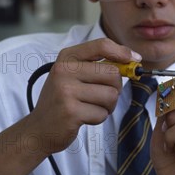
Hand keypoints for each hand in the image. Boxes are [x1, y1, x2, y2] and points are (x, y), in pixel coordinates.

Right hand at [30, 38, 140, 154]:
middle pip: (113, 74)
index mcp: (67, 58)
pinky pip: (102, 113)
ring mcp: (66, 91)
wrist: (39, 129)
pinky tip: (84, 117)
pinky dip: (99, 118)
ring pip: (111, 95)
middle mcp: (64, 71)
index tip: (135, 60)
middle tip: (102, 96)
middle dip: (115, 88)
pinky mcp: (71, 112)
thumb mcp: (73, 75)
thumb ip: (98, 65)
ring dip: (107, 106)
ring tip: (91, 107)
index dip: (123, 52)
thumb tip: (133, 60)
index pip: (101, 45)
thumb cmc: (63, 100)